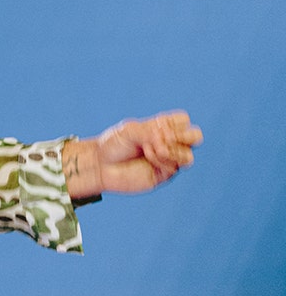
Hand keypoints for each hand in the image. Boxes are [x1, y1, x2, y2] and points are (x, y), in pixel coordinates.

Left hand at [64, 111, 202, 197]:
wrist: (100, 165)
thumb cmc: (113, 145)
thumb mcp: (129, 131)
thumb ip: (150, 131)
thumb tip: (168, 139)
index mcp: (162, 128)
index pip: (184, 121)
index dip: (175, 123)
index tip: (156, 125)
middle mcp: (168, 143)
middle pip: (196, 137)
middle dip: (184, 136)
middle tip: (163, 138)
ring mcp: (167, 160)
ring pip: (189, 156)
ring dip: (174, 150)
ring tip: (153, 149)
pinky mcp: (163, 174)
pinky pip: (175, 167)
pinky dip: (163, 159)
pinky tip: (149, 155)